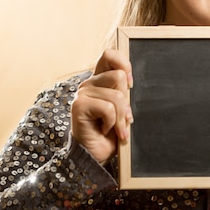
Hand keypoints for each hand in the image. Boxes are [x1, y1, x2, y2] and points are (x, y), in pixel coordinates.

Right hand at [71, 49, 133, 163]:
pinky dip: (112, 123)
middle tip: (122, 118)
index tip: (130, 84)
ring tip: (114, 128)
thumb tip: (129, 78)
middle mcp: (88, 83)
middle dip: (126, 102)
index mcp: (99, 80)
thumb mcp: (121, 108)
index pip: (109, 54)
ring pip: (117, 96)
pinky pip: (108, 108)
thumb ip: (123, 91)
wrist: (96, 155)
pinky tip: (103, 129)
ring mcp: (82, 93)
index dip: (124, 64)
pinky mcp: (79, 105)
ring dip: (120, 117)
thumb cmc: (110, 132)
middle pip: (118, 76)